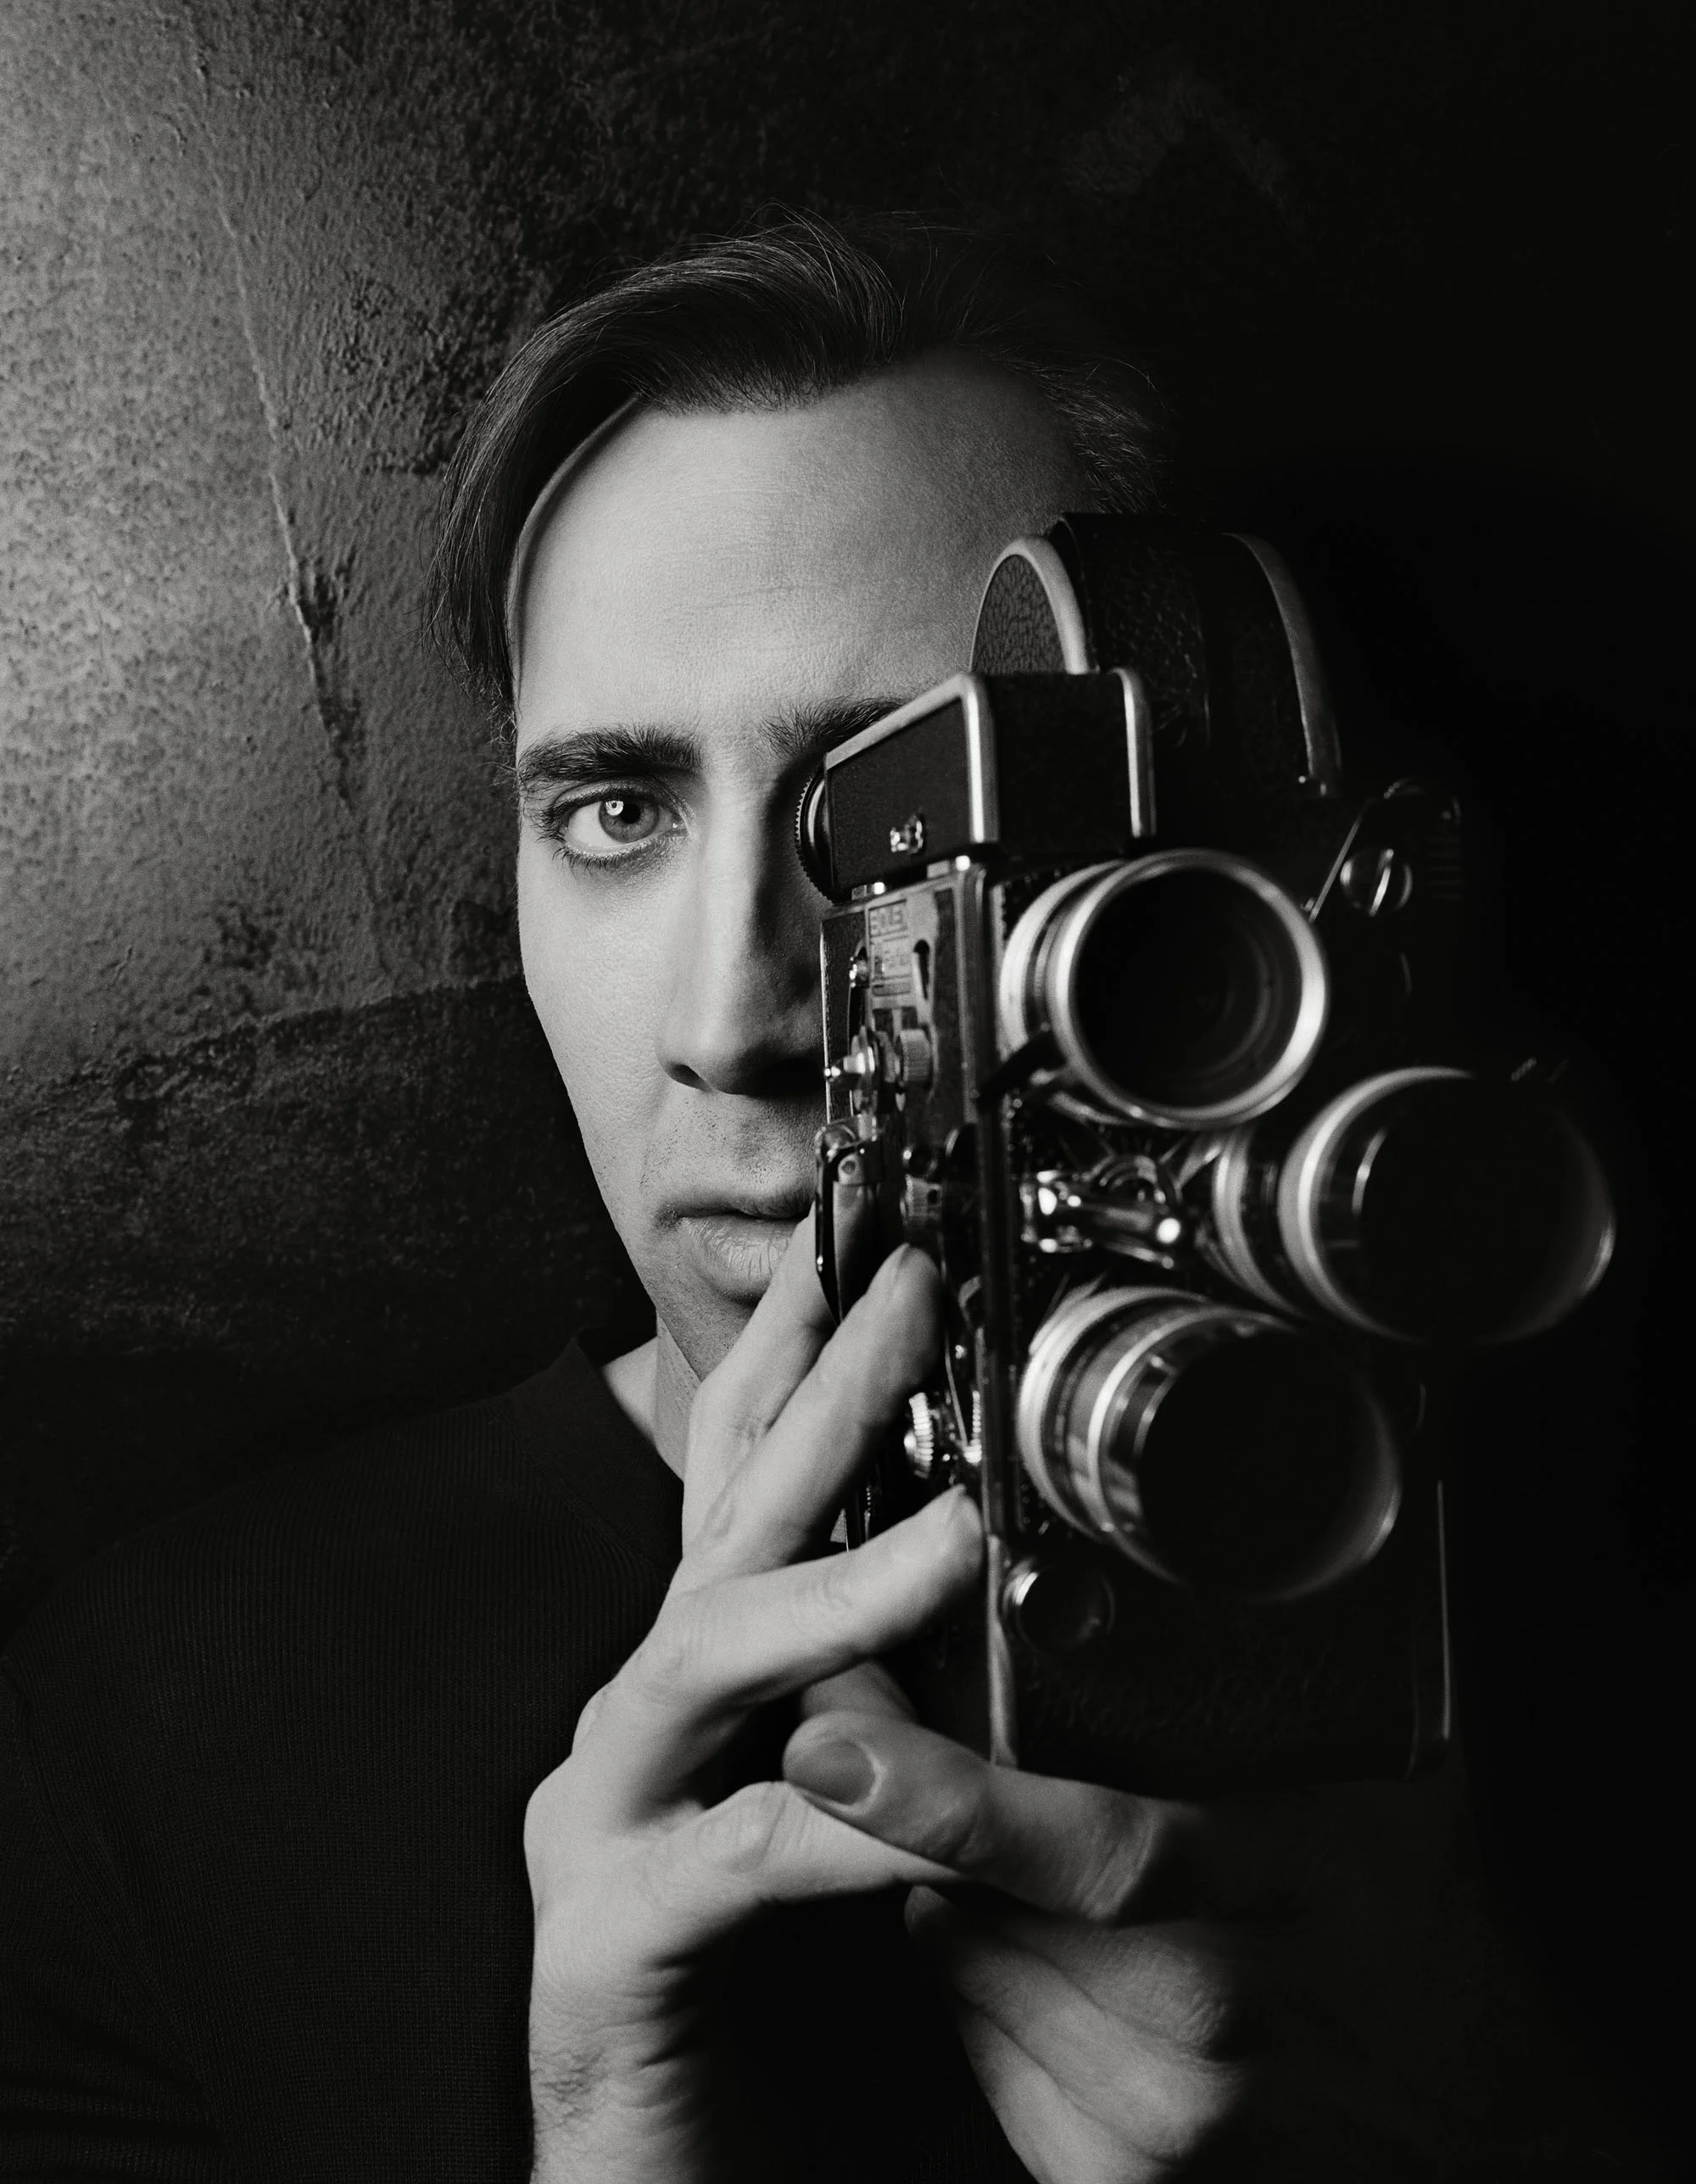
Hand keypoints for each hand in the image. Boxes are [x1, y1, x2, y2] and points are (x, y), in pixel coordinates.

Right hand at [523, 1233, 978, 2182]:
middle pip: (723, 1518)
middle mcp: (639, 1718)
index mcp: (704, 1677)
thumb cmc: (772, 1988)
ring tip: (951, 1532)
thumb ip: (887, 1689)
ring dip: (833, 1590)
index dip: (789, 1351)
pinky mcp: (608, 1944)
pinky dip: (833, 1829)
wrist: (679, 2178)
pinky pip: (732, 1863)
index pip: (735, 1478)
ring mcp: (606, 1821)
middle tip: (906, 1284)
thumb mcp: (843, 1798)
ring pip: (705, 1661)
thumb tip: (984, 1569)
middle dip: (816, 1394)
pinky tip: (910, 1817)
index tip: (858, 1239)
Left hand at [784, 1680, 1627, 2181]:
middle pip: (991, 1913)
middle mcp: (1215, 2026)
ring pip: (968, 1972)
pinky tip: (1014, 1929)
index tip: (835, 1745)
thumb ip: (1265, 1696)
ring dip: (941, 1891)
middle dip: (899, 1818)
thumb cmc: (1421, 1931)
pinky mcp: (1119, 2182)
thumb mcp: (1383, 1784)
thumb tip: (1143, 1572)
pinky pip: (984, 2047)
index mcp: (1281, 1899)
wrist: (1483, 2121)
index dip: (953, 1802)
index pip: (1096, 1855)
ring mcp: (1166, 2123)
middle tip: (843, 1725)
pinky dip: (975, 1975)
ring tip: (941, 1822)